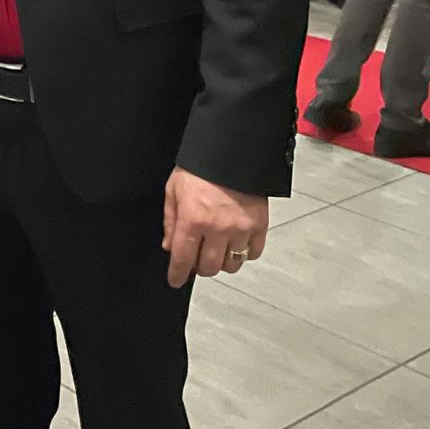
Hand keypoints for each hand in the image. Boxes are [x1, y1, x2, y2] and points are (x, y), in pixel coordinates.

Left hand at [162, 167, 268, 288]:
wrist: (232, 148)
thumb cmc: (200, 166)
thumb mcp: (174, 189)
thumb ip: (171, 220)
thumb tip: (170, 246)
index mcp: (192, 219)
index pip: (182, 258)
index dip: (177, 274)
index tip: (176, 280)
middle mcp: (217, 228)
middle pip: (208, 268)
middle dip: (199, 267)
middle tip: (196, 259)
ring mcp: (240, 228)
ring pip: (231, 265)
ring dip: (222, 262)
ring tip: (217, 250)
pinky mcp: (259, 224)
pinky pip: (253, 253)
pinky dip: (245, 253)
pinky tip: (237, 243)